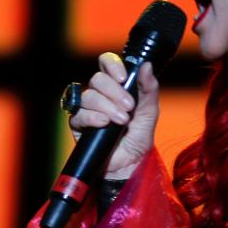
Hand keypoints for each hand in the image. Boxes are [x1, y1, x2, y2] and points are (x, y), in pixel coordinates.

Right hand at [68, 53, 158, 179]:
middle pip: (97, 79)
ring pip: (89, 96)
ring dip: (107, 106)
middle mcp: (99, 94)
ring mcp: (87, 109)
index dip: (112, 65)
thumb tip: (146, 65)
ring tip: (121, 120)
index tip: (124, 77)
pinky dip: (93, 117)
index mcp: (116, 86)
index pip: (106, 63)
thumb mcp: (149, 112)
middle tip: (129, 107)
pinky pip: (79, 114)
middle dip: (115, 92)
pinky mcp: (78, 125)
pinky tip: (104, 124)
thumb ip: (149, 88)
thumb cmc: (139, 138)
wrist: (130, 164)